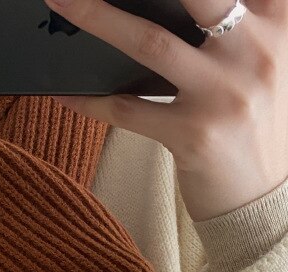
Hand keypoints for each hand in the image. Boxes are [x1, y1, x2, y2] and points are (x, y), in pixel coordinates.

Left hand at [44, 0, 287, 221]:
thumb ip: (240, 20)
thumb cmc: (257, 123)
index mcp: (278, 20)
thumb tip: (171, 7)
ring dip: (95, 17)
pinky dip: (88, 99)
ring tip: (60, 0)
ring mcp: (223, 93)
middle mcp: (256, 50)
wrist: (264, 197)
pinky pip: (125, 110)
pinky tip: (61, 90)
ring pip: (148, 42)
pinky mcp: (192, 135)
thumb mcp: (264, 59)